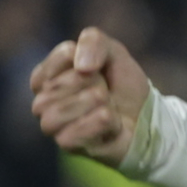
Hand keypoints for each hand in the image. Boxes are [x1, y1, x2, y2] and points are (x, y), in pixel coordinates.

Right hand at [29, 26, 150, 164]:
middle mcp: (42, 102)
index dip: (90, 59)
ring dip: (97, 102)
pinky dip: (104, 122)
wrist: (144, 117)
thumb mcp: (113, 52)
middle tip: (105, 90)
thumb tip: (82, 67)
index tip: (98, 69)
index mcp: (46, 76)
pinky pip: (80, 130)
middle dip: (94, 83)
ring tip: (108, 105)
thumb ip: (93, 41)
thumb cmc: (121, 84)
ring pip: (63, 109)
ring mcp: (52, 126)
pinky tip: (112, 122)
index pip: (63, 55)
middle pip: (61, 83)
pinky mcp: (67, 145)